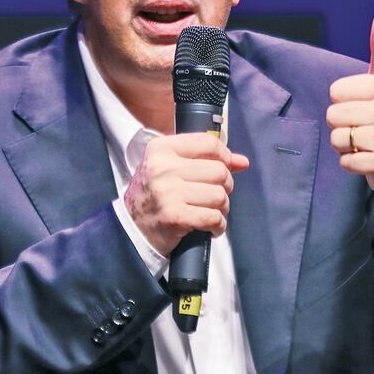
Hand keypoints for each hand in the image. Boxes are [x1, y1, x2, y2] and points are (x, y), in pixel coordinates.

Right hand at [124, 133, 249, 254]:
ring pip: (220, 196)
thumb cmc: (154, 195)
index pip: (208, 143)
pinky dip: (218, 225)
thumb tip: (242, 161)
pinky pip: (214, 217)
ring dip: (222, 208)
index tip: (224, 167)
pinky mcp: (175, 216)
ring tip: (210, 212)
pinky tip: (210, 227)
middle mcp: (163, 167)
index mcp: (161, 149)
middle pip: (219, 171)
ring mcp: (168, 192)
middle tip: (213, 196)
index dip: (224, 156)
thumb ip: (206, 160)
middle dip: (225, 187)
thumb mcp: (171, 168)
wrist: (131, 229)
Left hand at [327, 10, 373, 214]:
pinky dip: (351, 163)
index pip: (335, 92)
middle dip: (341, 125)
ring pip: (338, 139)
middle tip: (363, 127)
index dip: (343, 101)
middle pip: (333, 115)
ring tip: (366, 143)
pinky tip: (369, 159)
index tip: (363, 105)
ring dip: (345, 145)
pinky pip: (345, 161)